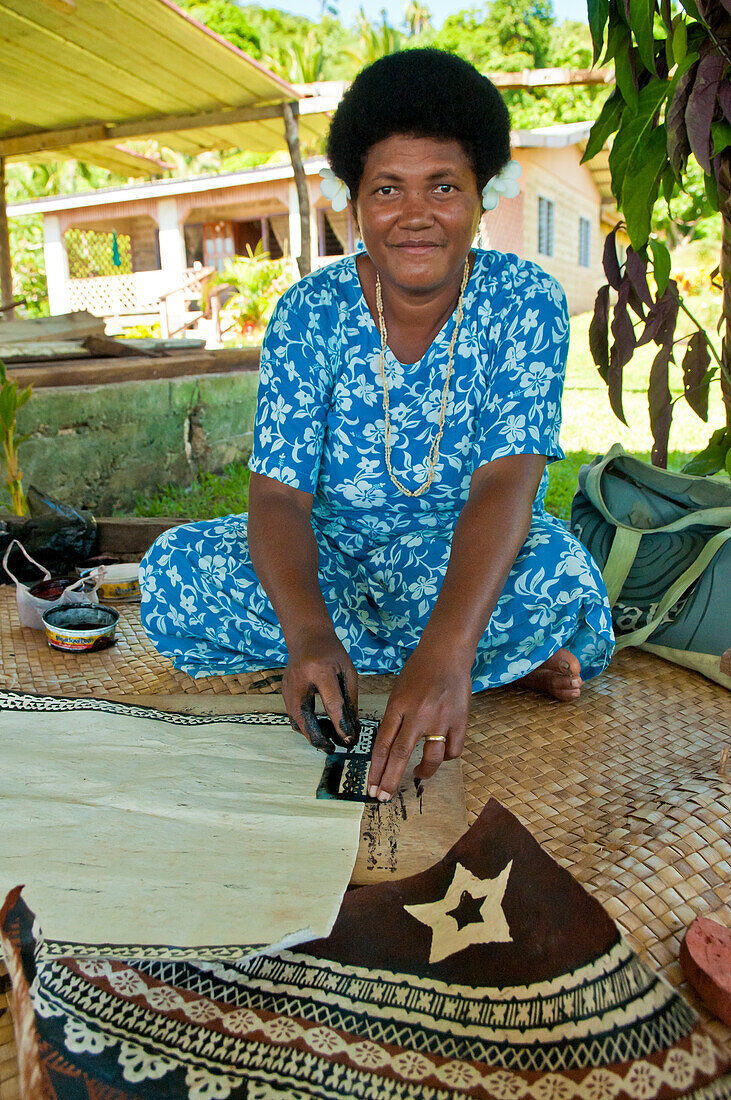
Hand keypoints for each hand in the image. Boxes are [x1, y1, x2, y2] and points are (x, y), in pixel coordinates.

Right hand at [283, 626, 359, 751]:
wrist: (307, 637)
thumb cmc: (332, 653)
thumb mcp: (348, 671)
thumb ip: (350, 700)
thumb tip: (352, 728)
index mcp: (321, 670)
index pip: (332, 704)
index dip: (341, 725)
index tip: (349, 740)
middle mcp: (300, 680)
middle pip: (305, 717)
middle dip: (318, 738)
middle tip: (332, 750)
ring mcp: (288, 686)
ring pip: (296, 720)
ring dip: (311, 734)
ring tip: (327, 741)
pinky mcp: (283, 692)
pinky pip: (293, 715)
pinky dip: (305, 726)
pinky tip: (318, 729)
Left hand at [368, 648, 471, 800]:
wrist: (447, 653)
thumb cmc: (419, 670)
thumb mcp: (398, 691)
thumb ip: (394, 718)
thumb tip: (388, 747)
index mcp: (398, 707)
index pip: (382, 745)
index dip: (375, 769)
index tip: (371, 786)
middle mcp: (417, 715)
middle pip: (400, 756)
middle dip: (390, 781)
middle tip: (383, 797)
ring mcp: (440, 719)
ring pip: (431, 759)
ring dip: (422, 773)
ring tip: (417, 776)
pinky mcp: (460, 721)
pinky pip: (453, 750)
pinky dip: (446, 758)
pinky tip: (441, 756)